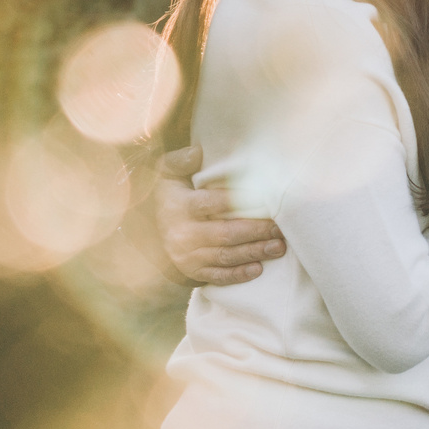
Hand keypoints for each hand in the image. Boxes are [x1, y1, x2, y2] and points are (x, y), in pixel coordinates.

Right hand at [154, 144, 285, 284]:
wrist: (148, 230)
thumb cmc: (170, 194)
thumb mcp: (166, 173)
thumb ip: (181, 160)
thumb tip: (198, 151)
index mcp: (180, 206)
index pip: (212, 203)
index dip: (238, 201)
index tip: (265, 199)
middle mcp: (183, 234)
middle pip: (224, 233)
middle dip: (256, 231)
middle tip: (280, 228)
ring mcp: (187, 256)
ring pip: (225, 256)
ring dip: (253, 253)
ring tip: (278, 247)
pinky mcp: (193, 271)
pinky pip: (217, 276)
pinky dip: (238, 275)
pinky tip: (258, 269)